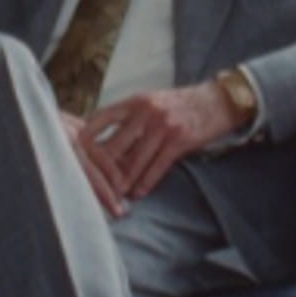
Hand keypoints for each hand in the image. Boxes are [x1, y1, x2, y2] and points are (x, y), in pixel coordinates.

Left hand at [76, 82, 240, 209]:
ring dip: (122, 182)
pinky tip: (138, 193)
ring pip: (134, 160)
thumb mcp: (152, 101)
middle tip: (95, 185)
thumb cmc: (181, 104)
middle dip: (104, 168)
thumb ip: (130, 118)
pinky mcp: (180, 140)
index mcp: (136, 100)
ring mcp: (163, 126)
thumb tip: (104, 142)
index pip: (100, 118)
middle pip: (114, 145)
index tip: (77, 156)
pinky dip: (146, 183)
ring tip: (114, 195)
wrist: (218, 101)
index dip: (86, 139)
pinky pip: (157, 166)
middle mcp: (146, 111)